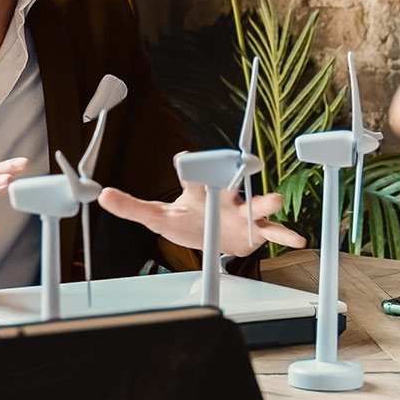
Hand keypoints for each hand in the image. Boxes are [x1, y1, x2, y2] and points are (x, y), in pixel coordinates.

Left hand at [99, 153, 305, 255]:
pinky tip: (297, 241)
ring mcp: (243, 213)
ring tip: (277, 200)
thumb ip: (131, 207)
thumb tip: (101, 196)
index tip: (182, 158)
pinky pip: (273, 231)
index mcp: (199, 190)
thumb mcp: (158, 217)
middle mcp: (223, 197)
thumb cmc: (188, 222)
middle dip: (235, 172)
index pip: (193, 174)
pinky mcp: (256, 231)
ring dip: (266, 202)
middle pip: (230, 181)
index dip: (188, 165)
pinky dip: (285, 236)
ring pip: (257, 203)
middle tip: (242, 161)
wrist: (214, 241)